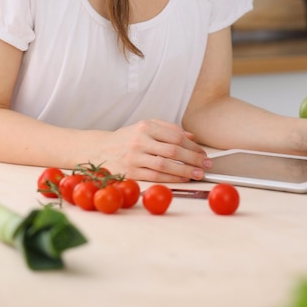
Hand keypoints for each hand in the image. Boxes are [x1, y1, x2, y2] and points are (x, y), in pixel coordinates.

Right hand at [95, 119, 210, 182]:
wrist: (99, 150)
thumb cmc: (127, 139)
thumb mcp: (145, 127)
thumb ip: (168, 129)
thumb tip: (191, 138)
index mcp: (145, 126)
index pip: (175, 136)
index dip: (192, 146)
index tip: (203, 153)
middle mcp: (139, 141)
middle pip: (173, 150)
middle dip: (193, 159)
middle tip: (207, 165)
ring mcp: (134, 158)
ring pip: (165, 165)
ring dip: (185, 171)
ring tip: (198, 174)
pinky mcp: (130, 173)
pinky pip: (155, 177)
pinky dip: (172, 179)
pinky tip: (182, 179)